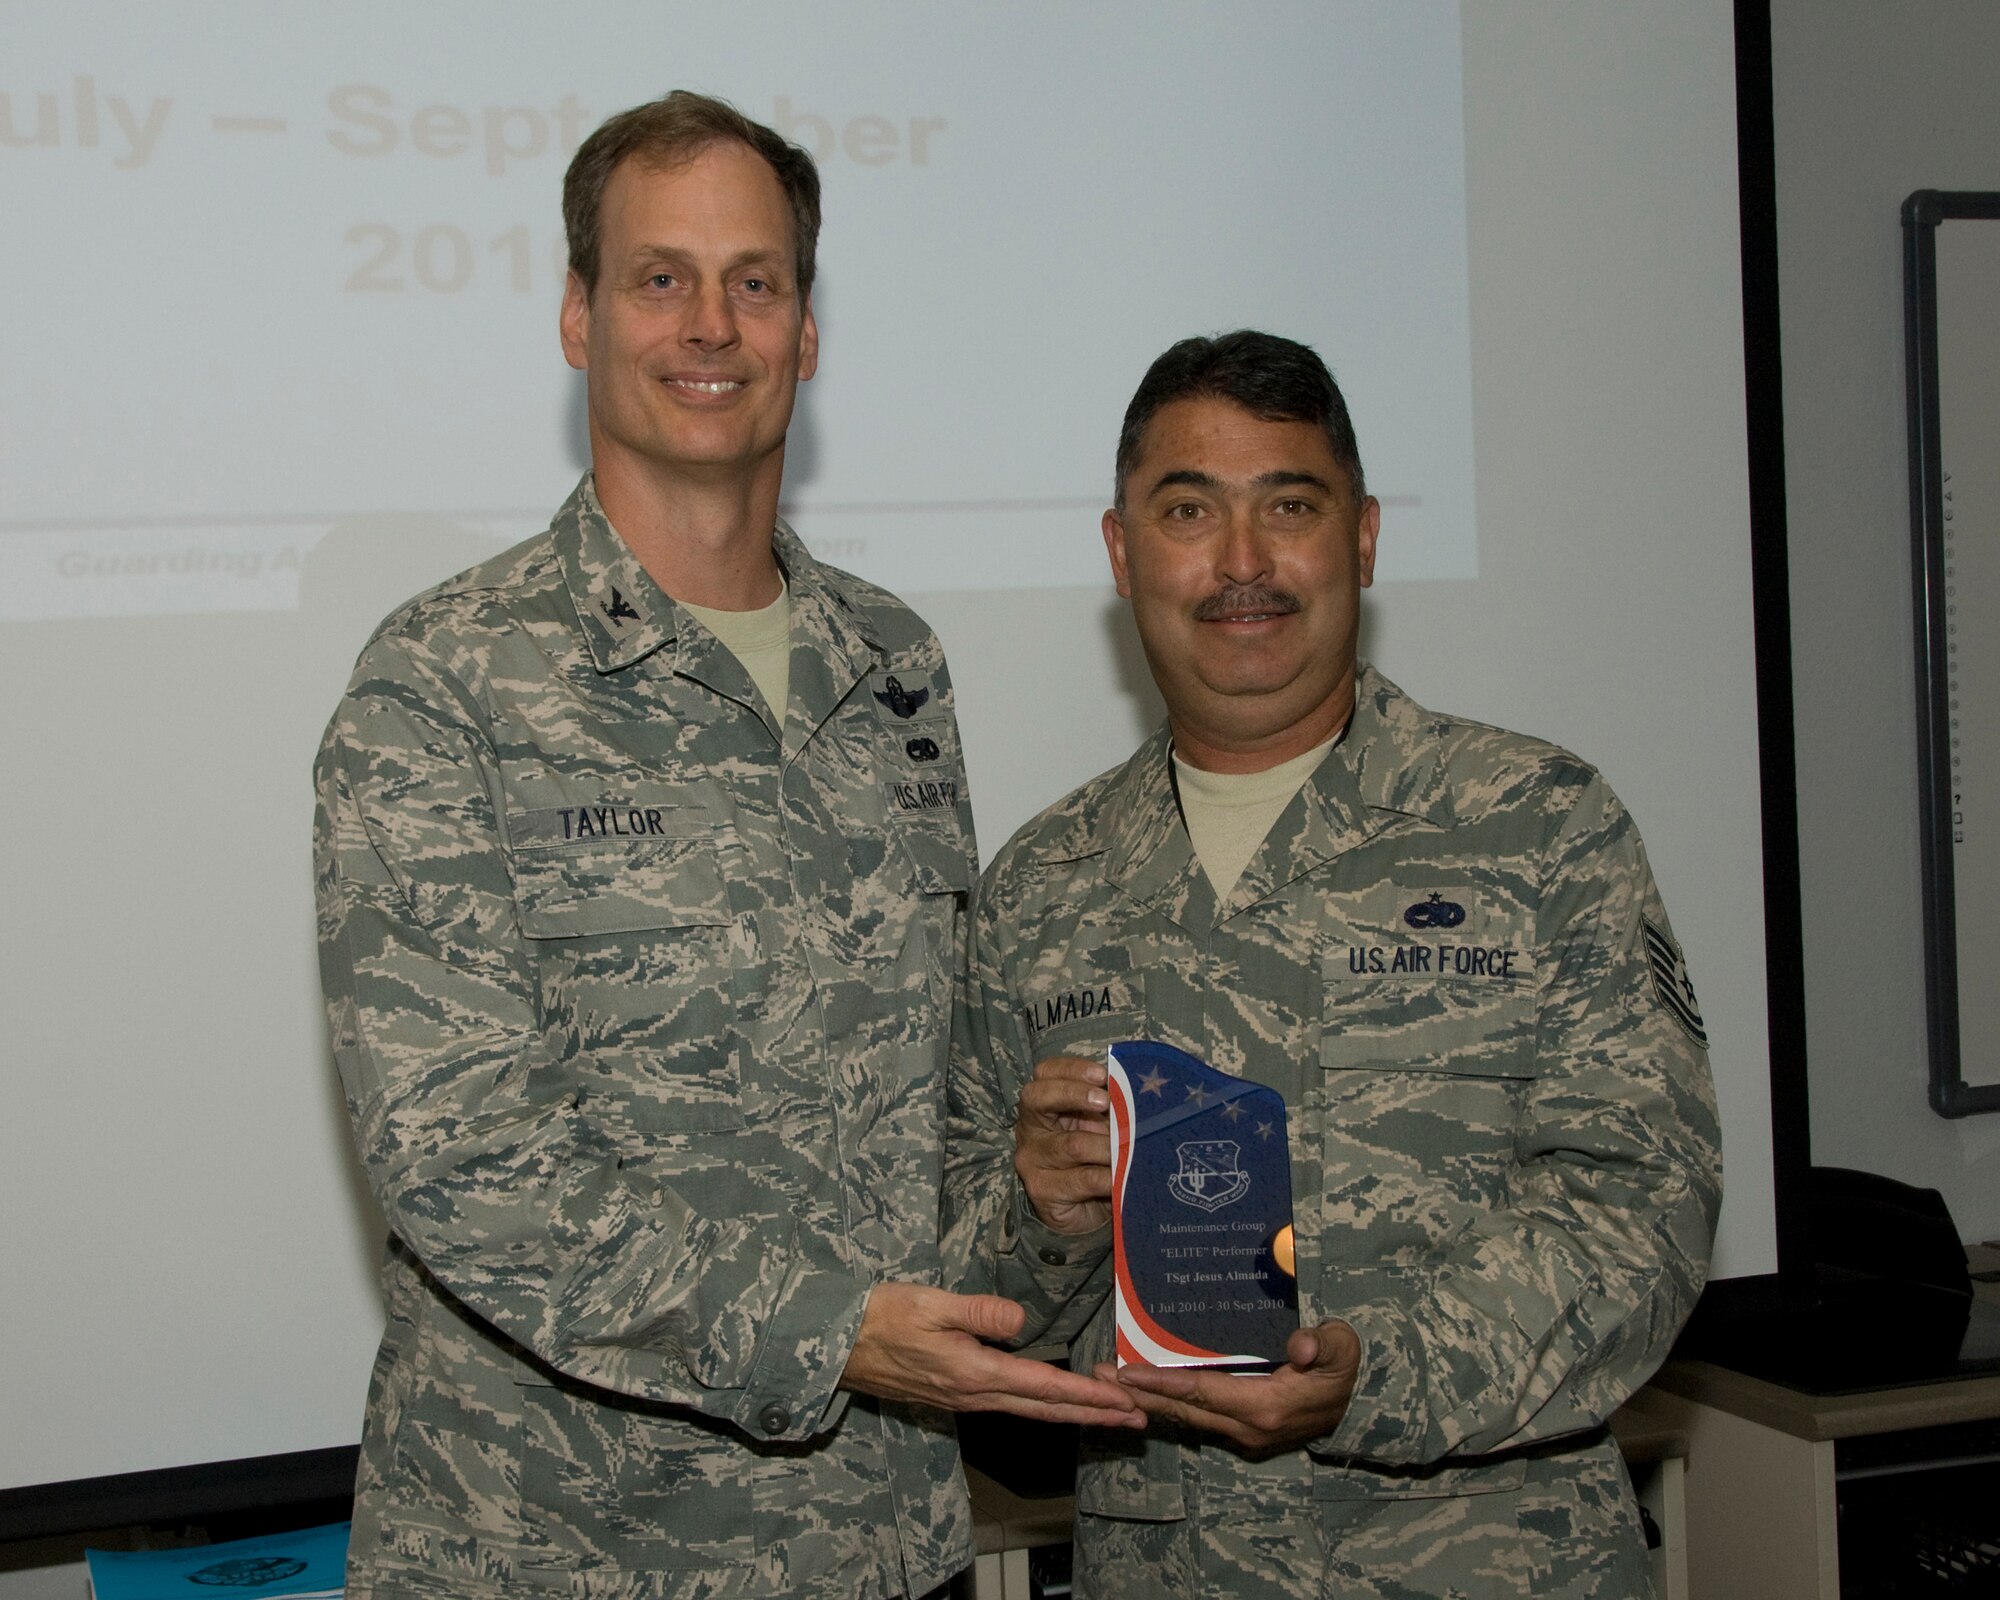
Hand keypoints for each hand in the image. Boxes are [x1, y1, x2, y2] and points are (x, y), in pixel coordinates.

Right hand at [839, 1282, 1143, 1427]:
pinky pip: (1009, 1404)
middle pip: (1046, 1408)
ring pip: (1029, 1409)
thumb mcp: (931, 1303)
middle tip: (1137, 1417)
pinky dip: (1042, 1404)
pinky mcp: (953, 1394)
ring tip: (1108, 1412)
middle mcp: (974, 1394)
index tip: (1124, 1401)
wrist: (835, 1345)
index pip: (1044, 1388)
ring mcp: (963, 1399)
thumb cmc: (881, 1317)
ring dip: (1072, 1411)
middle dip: (1094, 1414)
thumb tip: (1020, 1320)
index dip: (1088, 1396)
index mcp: (974, 1373)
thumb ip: (979, 1312)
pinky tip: (1052, 1400)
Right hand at [1014, 1053, 1112, 1234]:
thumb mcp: (1098, 1128)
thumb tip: (1136, 1093)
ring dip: (1107, 1145)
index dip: (1071, 1069)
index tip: (1102, 1074)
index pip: (1045, 1073)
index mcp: (1043, 1105)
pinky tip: (1124, 1176)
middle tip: (1105, 1101)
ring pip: (1071, 1144)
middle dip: (1074, 1094)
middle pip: (1037, 1097)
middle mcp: (1030, 1129)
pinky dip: (1109, 1176)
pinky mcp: (1042, 1190)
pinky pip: (1082, 1180)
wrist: (1085, 1213)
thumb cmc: (1093, 1161)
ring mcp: (1032, 1160)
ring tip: (1130, 1147)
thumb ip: (1108, 1110)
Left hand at [1096, 1320, 1359, 1457]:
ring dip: (1149, 1401)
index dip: (1162, 1382)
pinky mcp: (1244, 1434)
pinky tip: (1147, 1393)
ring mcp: (1244, 1435)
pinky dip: (1171, 1406)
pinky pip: (1199, 1419)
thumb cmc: (1344, 1369)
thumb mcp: (1342, 1347)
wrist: (1359, 1408)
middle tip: (1097, 1376)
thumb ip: (1323, 1344)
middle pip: (1182, 1409)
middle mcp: (1247, 1427)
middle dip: (1139, 1393)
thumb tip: (1302, 1347)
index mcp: (1264, 1406)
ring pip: (1186, 1418)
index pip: (1201, 1392)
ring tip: (1111, 1382)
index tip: (1125, 1371)